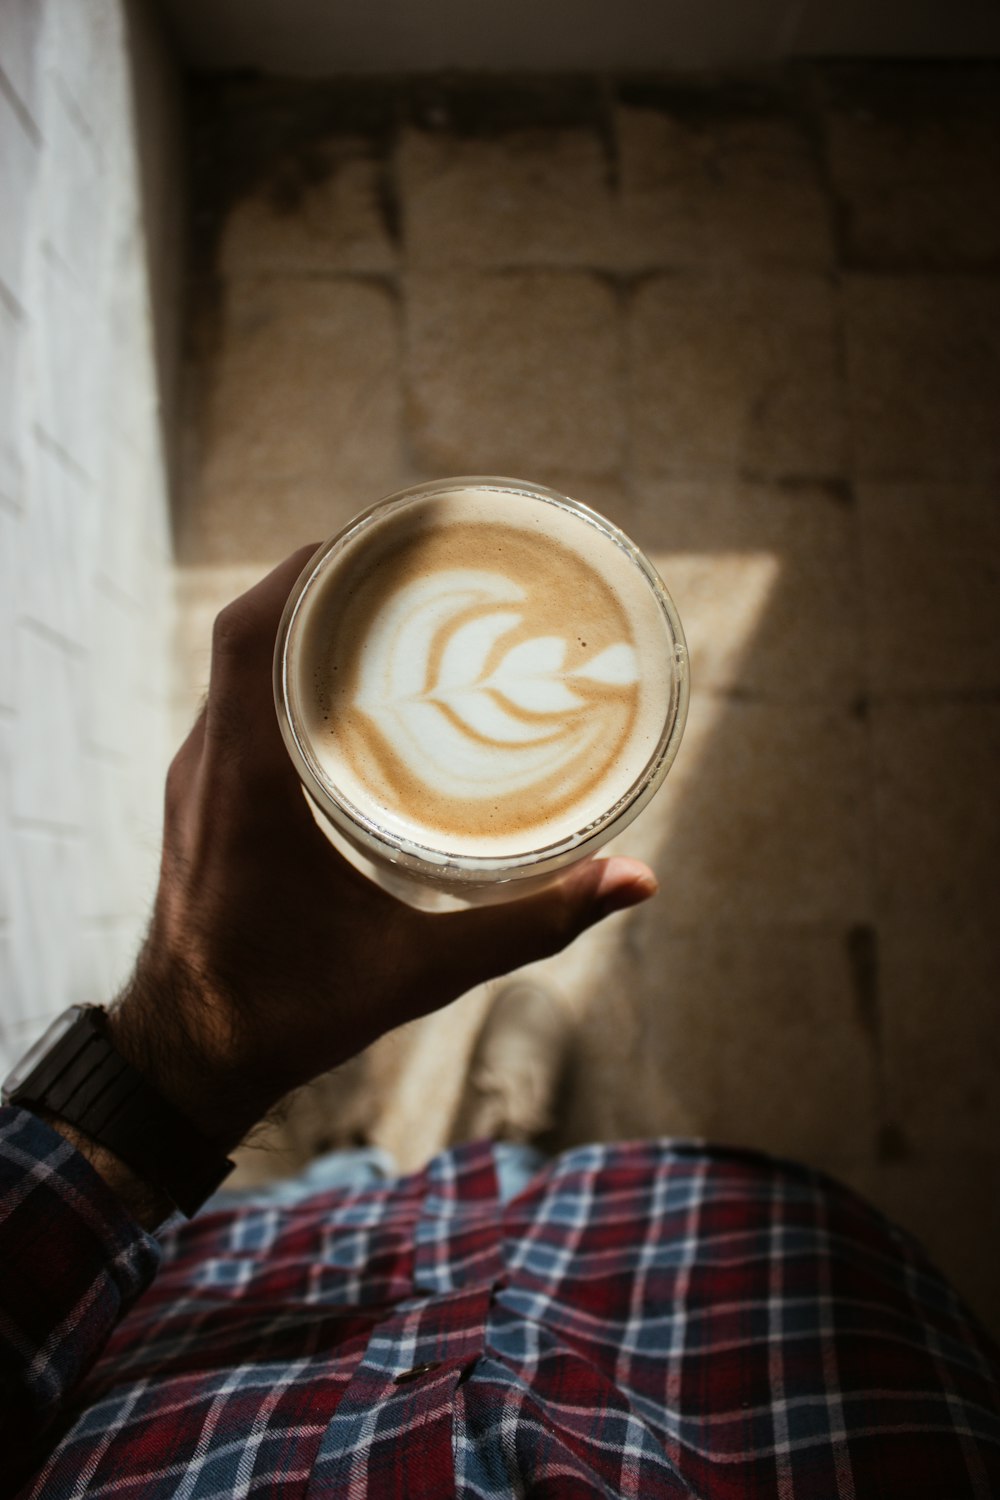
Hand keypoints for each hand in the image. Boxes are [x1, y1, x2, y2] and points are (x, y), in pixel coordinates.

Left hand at [110, 546, 657, 1151]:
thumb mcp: (419, 972)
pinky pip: (237, 704)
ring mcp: (199, 780)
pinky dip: (285, 673)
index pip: (252, 635)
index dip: (306, 570)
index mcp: (246, 784)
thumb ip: (529, 924)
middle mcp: (209, 765)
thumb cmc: (289, 1013)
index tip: (379, 537)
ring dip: (300, 626)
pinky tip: (349, 690)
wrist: (190, 1058)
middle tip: (410, 564)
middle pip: (248, 632)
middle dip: (321, 581)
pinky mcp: (203, 798)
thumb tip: (634, 880)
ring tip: (389, 610)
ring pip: (238, 666)